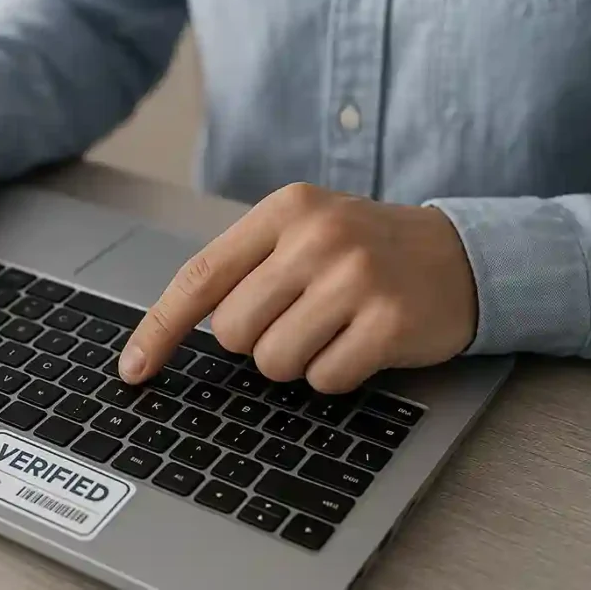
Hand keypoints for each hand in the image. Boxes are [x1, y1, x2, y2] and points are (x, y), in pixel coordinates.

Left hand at [118, 183, 477, 393]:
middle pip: (233, 331)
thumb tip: (171, 329)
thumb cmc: (362, 250)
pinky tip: (361, 341)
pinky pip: (324, 379)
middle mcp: (316, 236)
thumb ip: (244, 267)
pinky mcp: (389, 320)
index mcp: (283, 210)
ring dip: (296, 359)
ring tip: (332, 326)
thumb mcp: (302, 232)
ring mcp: (355, 277)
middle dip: (256, 341)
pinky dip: (335, 373)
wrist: (456, 255)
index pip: (200, 277)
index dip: (159, 328)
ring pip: (274, 361)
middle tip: (299, 316)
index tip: (133, 369)